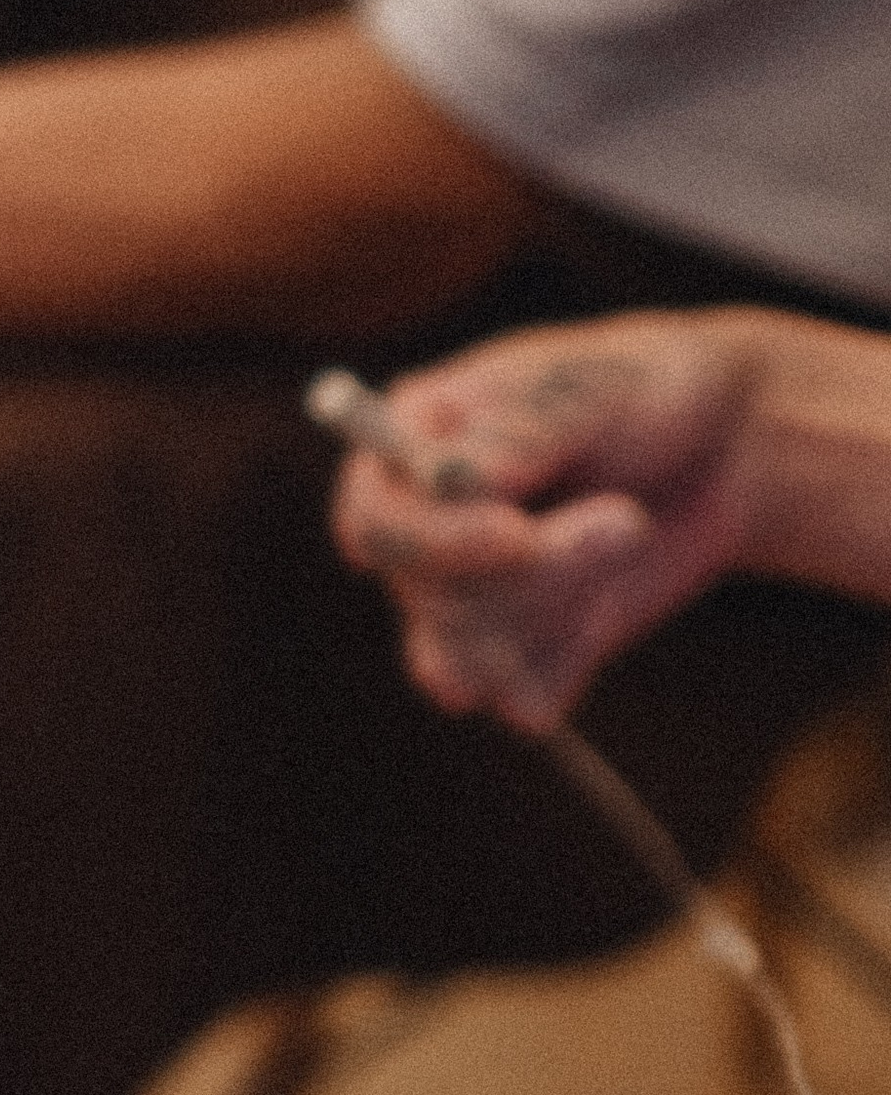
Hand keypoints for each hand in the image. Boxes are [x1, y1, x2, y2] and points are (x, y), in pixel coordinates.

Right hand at [328, 313, 773, 730]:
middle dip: (538, 571)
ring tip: (626, 536)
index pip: (372, 526)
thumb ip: (513, 437)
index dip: (434, 544)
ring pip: (464, 665)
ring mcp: (460, 601)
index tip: (521, 537)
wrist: (723, 446)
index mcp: (409, 449)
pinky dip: (576, 658)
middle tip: (624, 520)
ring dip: (561, 607)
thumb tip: (451, 485)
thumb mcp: (584, 392)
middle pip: (428, 602)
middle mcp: (420, 533)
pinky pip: (520, 703)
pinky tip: (613, 598)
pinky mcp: (514, 656)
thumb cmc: (641, 391)